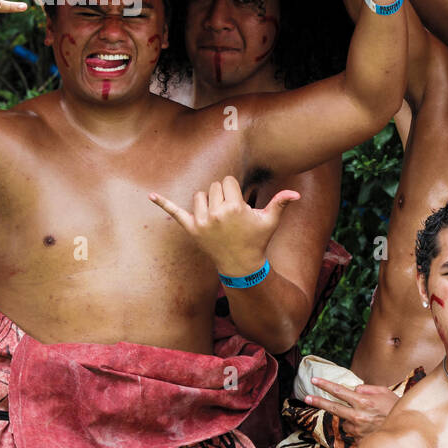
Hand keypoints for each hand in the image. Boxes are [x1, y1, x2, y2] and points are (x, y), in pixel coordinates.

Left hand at [149, 175, 298, 276]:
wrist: (241, 265)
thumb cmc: (257, 240)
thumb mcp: (269, 221)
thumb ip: (281, 203)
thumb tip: (297, 193)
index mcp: (234, 207)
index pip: (228, 182)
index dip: (235, 191)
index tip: (240, 205)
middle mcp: (215, 213)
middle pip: (215, 187)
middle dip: (223, 196)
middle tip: (231, 215)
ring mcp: (201, 221)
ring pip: (200, 196)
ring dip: (208, 202)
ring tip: (218, 218)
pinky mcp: (190, 229)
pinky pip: (174, 212)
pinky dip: (162, 203)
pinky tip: (149, 195)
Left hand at [305, 377, 398, 438]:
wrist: (405, 431)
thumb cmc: (396, 409)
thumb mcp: (385, 392)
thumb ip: (368, 388)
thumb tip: (354, 389)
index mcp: (363, 401)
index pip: (339, 391)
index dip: (325, 385)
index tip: (314, 380)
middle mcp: (357, 416)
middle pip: (332, 407)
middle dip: (318, 401)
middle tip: (306, 397)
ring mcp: (357, 430)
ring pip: (345, 421)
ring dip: (350, 418)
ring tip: (368, 418)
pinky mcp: (359, 440)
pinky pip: (353, 432)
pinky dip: (357, 428)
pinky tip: (369, 427)